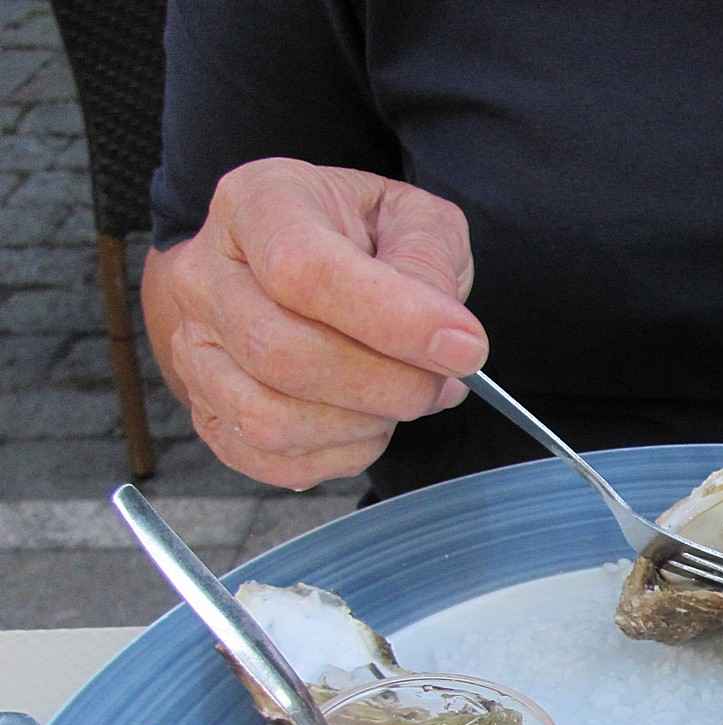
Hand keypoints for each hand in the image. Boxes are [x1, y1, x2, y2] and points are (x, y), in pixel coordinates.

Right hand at [148, 158, 487, 489]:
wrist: (297, 268)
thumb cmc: (363, 241)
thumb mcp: (413, 220)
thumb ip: (430, 262)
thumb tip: (447, 339)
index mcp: (256, 204)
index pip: (304, 270)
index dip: (393, 319)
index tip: (466, 348)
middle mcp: (205, 276)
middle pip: (281, 353)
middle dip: (387, 384)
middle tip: (443, 382)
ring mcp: (193, 350)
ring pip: (269, 418)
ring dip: (362, 425)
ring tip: (404, 398)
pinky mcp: (207, 412)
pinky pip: (270, 459)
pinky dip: (338, 456)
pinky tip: (369, 424)